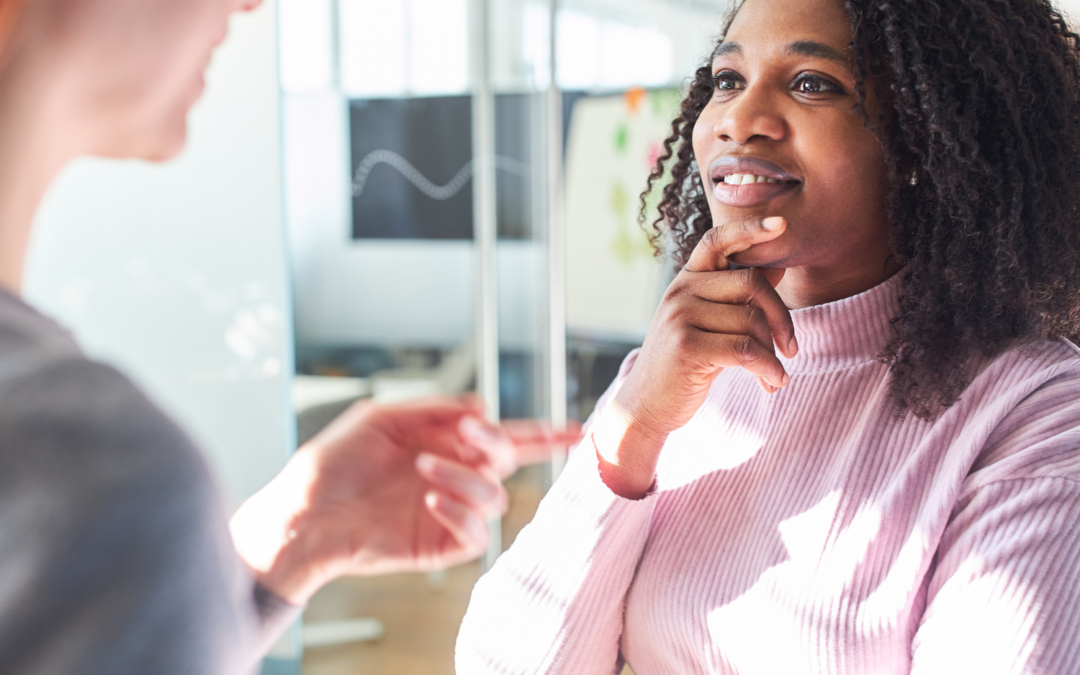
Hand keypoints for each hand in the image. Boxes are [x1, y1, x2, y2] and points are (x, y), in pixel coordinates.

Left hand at [230, 396, 581, 603]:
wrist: (302, 514)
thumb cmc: (331, 464)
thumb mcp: (380, 417)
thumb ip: (433, 408)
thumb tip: (481, 407)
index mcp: (444, 443)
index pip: (505, 436)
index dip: (544, 433)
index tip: (578, 429)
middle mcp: (454, 475)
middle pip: (510, 461)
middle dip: (499, 443)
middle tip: (468, 434)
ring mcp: (449, 511)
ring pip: (496, 495)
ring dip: (467, 477)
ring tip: (423, 470)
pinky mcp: (439, 544)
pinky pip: (477, 534)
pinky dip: (461, 512)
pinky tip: (429, 501)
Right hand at [597, 216, 797, 497]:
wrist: (645, 405)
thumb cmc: (684, 363)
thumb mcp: (709, 323)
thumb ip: (738, 295)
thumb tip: (778, 263)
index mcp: (687, 280)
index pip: (718, 241)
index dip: (750, 229)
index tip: (782, 224)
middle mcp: (680, 291)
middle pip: (751, 284)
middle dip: (782, 318)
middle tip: (792, 348)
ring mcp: (680, 316)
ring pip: (751, 321)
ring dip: (774, 355)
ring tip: (774, 375)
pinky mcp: (687, 346)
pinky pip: (746, 350)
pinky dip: (768, 369)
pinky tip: (772, 383)